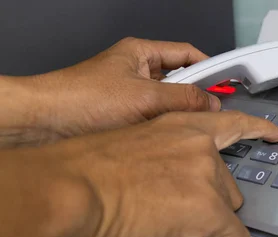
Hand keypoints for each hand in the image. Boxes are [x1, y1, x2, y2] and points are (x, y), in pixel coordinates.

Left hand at [26, 37, 221, 138]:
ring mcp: (130, 96)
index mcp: (141, 53)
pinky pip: (155, 121)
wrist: (47, 123)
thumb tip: (210, 104)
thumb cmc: (81, 99)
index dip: (209, 66)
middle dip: (196, 96)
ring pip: (168, 104)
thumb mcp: (144, 97)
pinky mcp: (124, 118)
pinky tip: (172, 139)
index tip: (227, 82)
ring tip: (191, 127)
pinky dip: (165, 129)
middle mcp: (136, 72)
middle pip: (180, 80)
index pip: (186, 53)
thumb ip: (183, 99)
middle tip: (214, 110)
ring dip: (179, 116)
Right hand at [53, 111, 277, 236]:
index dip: (259, 130)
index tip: (275, 135)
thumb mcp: (135, 150)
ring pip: (227, 212)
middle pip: (227, 185)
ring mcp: (209, 177)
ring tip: (166, 230)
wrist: (72, 190)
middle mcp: (202, 147)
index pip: (233, 123)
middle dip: (206, 205)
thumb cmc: (84, 173)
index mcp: (182, 125)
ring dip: (204, 225)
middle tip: (172, 217)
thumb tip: (174, 191)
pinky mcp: (210, 209)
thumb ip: (168, 162)